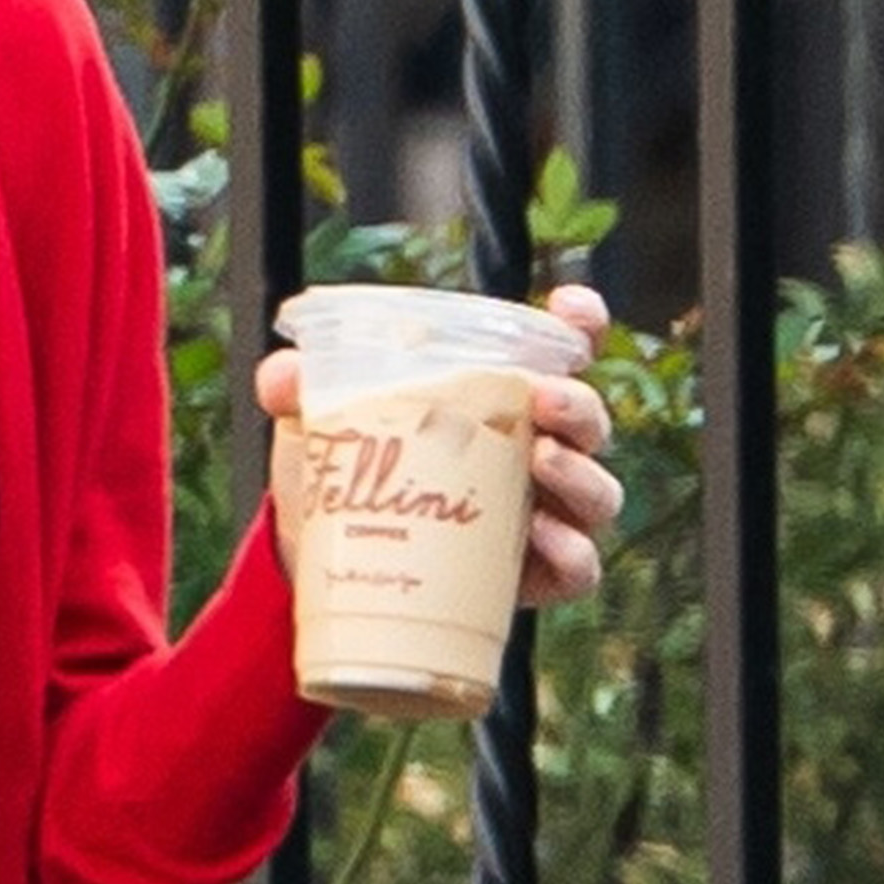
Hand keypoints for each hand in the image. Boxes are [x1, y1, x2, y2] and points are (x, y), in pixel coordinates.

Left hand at [255, 283, 626, 608]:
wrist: (318, 556)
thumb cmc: (342, 469)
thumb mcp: (315, 421)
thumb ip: (294, 388)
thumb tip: (284, 375)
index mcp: (500, 397)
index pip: (563, 352)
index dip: (582, 325)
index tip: (575, 309)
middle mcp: (537, 449)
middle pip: (588, 420)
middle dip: (578, 403)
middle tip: (541, 398)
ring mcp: (544, 513)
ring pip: (598, 492)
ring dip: (581, 474)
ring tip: (541, 462)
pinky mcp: (535, 575)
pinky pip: (579, 568)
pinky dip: (571, 552)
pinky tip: (541, 537)